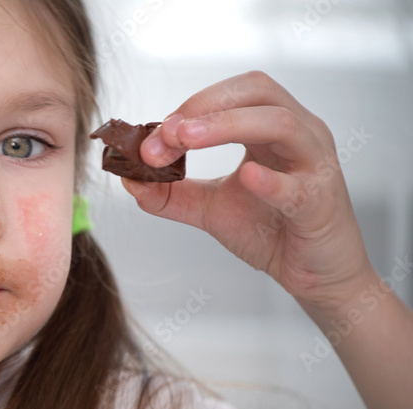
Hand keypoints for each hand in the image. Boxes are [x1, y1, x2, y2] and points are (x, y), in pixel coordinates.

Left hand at [121, 70, 376, 316]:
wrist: (312, 275)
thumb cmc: (271, 230)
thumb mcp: (208, 208)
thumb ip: (168, 194)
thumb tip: (127, 179)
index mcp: (270, 128)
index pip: (232, 94)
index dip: (190, 105)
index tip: (152, 135)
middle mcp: (299, 134)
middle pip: (257, 93)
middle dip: (204, 108)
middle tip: (165, 132)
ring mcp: (315, 166)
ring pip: (281, 124)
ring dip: (228, 126)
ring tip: (186, 140)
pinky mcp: (321, 205)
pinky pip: (299, 187)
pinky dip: (271, 180)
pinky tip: (246, 177)